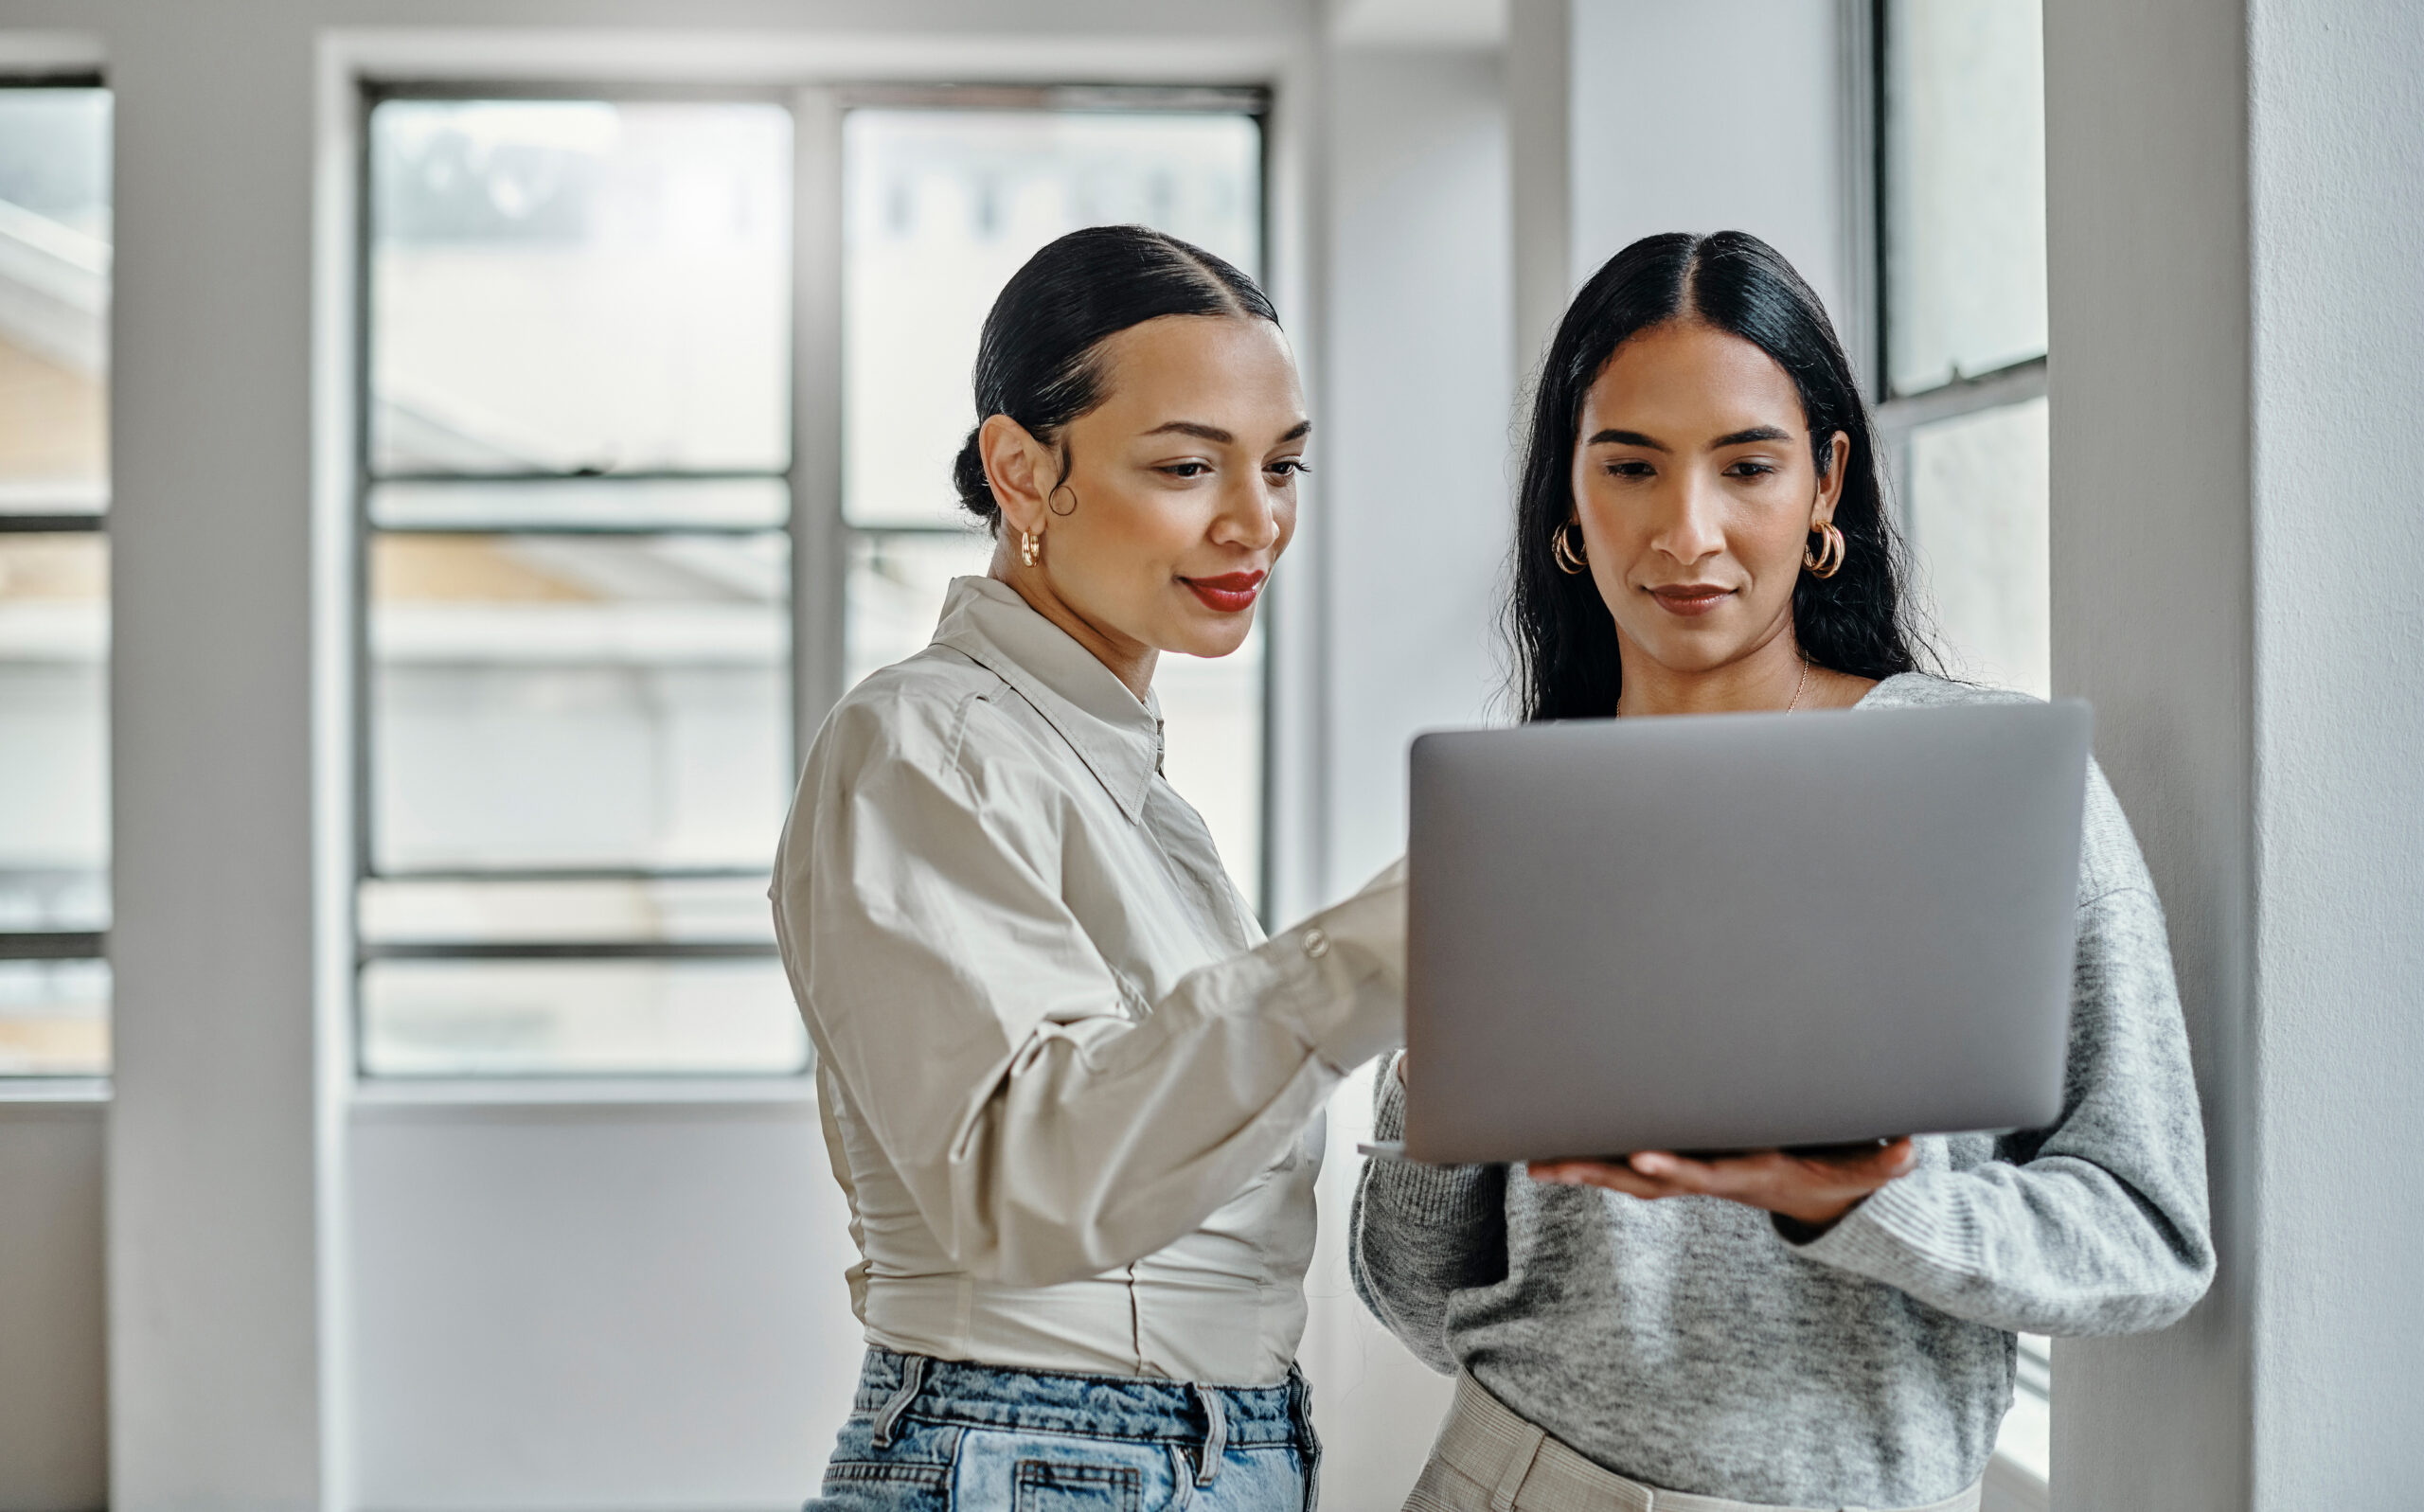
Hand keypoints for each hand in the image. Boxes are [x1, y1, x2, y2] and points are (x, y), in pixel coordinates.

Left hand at [1527, 1138, 1916, 1229]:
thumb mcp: (1863, 1169)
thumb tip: (1910, 1152)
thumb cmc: (1834, 1175)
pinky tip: (1554, 1149)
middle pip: (1644, 1181)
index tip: (1639, 1157)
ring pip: (1626, 1176)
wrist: (1818, 1201)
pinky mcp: (1682, 1163)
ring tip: (1532, 1161)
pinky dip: (1594, 1156)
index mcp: (1744, 1174)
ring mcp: (1690, 1173)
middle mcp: (1706, 1178)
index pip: (1702, 1173)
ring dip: (1582, 1168)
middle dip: (1597, 1172)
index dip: (1672, 1166)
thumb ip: (1883, 1163)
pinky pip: (1630, 1162)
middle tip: (1547, 1166)